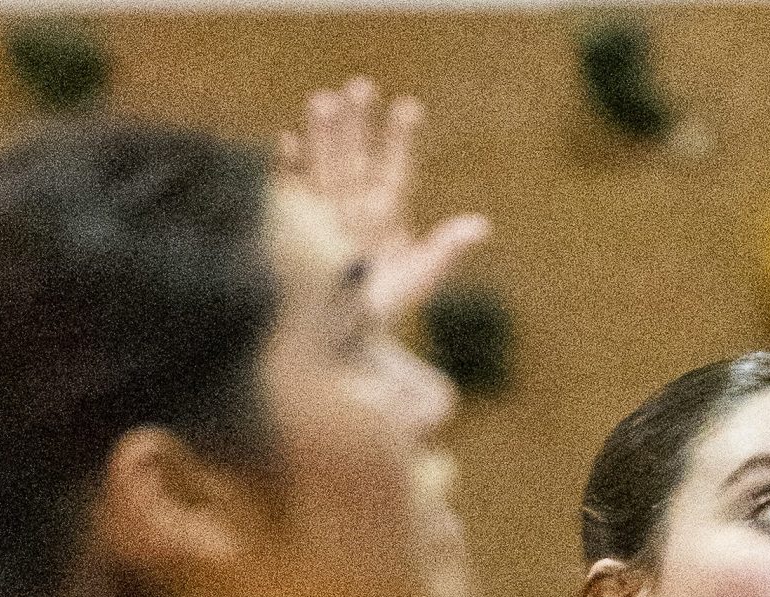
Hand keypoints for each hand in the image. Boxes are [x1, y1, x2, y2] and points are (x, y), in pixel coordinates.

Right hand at [279, 76, 490, 322]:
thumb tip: (481, 227)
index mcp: (387, 213)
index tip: (408, 107)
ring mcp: (325, 212)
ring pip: (325, 166)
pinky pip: (291, 192)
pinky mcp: (295, 225)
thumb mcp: (417, 280)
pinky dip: (289, 170)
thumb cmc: (382, 308)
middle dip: (358, 125)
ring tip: (325, 99)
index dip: (402, 139)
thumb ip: (445, 252)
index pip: (396, 169)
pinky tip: (288, 141)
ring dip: (323, 136)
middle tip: (361, 86)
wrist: (340, 336)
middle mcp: (355, 205)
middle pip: (357, 158)